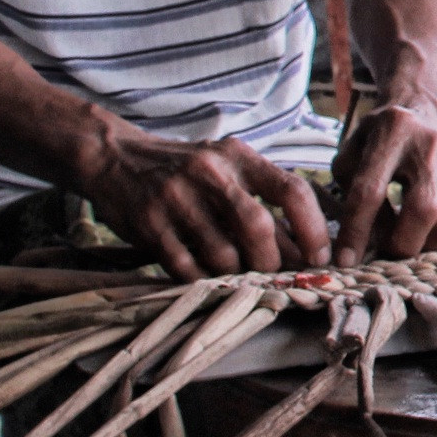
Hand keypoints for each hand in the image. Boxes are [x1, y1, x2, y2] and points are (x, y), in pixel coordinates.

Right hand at [77, 131, 330, 276]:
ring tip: (233, 271)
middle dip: (271, 261)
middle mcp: (209, 173)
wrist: (116, 158)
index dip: (313, 229)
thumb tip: (309, 251)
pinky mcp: (149, 224)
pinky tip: (203, 273)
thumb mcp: (227, 171)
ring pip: (224, 255)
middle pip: (257, 227)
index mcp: (238, 157)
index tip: (320, 258)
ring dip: (236, 274)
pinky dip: (203, 278)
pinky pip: (188, 268)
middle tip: (273, 275)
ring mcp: (176, 198)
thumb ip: (264, 203)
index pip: (291, 190)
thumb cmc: (187, 171)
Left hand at [329, 91, 436, 265]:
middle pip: (423, 209)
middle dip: (400, 244)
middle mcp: (430, 146)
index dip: (356, 230)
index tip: (345, 260)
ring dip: (423, 246)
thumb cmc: (380, 139)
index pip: (371, 190)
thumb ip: (350, 189)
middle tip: (385, 250)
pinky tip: (427, 234)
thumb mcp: (353, 150)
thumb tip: (364, 238)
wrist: (427, 111)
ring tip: (405, 239)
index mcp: (393, 132)